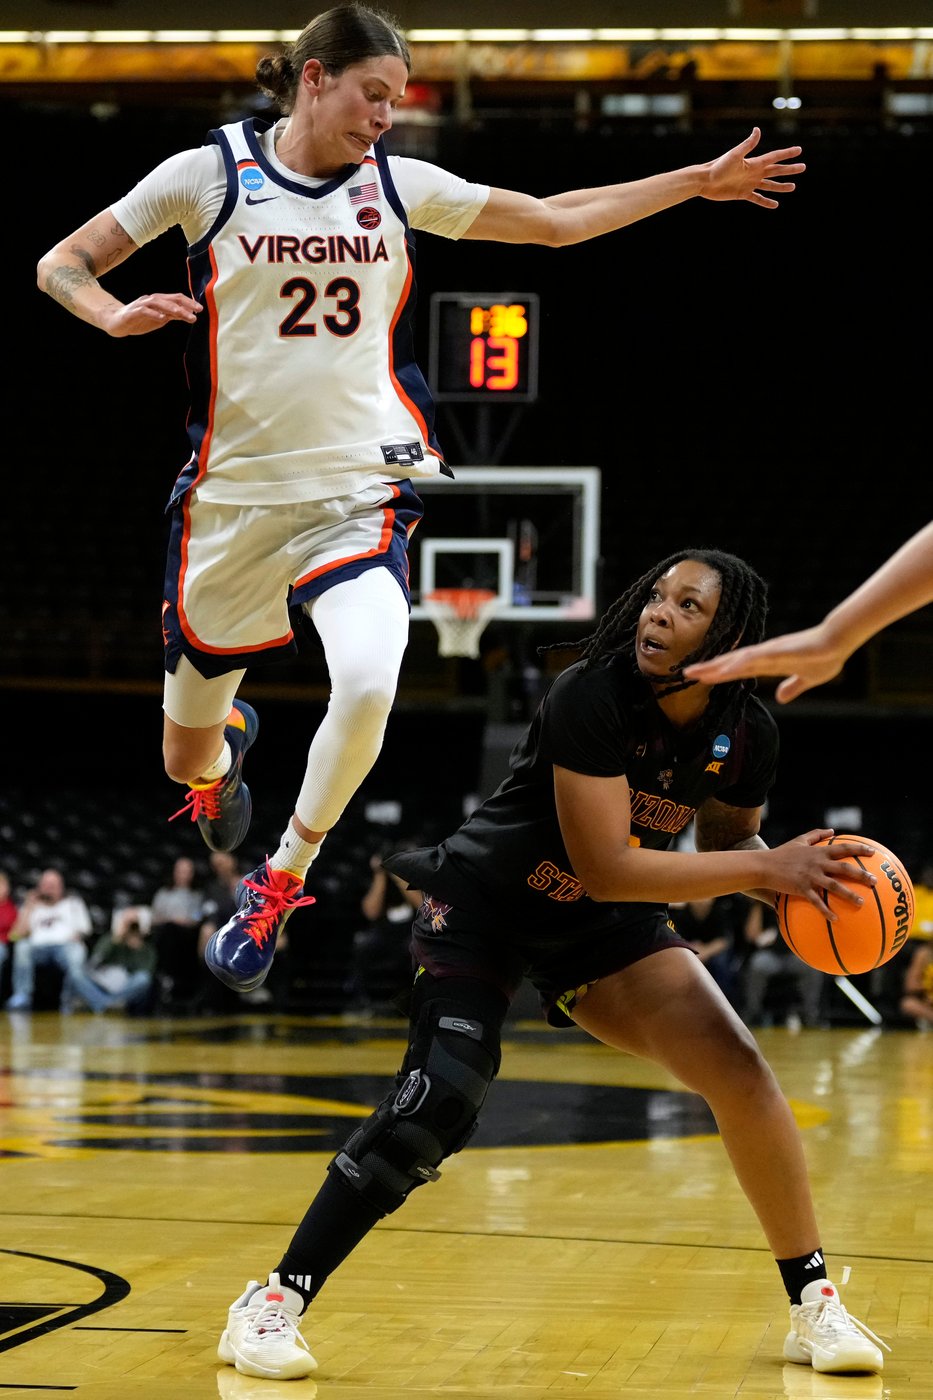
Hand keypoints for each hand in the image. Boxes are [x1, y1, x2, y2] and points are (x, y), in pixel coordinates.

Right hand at [100, 292, 201, 337]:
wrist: (116, 322)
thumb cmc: (138, 320)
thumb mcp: (158, 319)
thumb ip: (171, 316)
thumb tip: (187, 314)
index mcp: (159, 301)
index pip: (176, 299)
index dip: (189, 302)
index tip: (200, 309)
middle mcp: (151, 300)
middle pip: (170, 298)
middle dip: (185, 304)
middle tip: (197, 311)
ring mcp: (142, 305)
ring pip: (159, 303)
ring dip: (172, 308)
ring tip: (183, 314)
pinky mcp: (133, 312)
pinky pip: (145, 311)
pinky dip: (154, 313)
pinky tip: (163, 318)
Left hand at [684, 623, 844, 701]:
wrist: (839, 642)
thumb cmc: (825, 657)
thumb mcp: (807, 679)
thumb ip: (793, 687)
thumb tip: (781, 698)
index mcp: (769, 663)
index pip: (737, 670)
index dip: (719, 674)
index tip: (701, 678)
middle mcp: (764, 655)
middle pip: (731, 663)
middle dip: (709, 669)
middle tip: (686, 673)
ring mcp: (769, 652)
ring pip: (736, 660)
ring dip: (716, 666)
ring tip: (696, 672)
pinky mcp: (778, 650)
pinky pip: (753, 658)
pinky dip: (737, 663)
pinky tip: (723, 668)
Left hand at [702, 127, 804, 208]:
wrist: (705, 181)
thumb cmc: (718, 166)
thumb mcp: (734, 155)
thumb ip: (747, 144)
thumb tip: (757, 130)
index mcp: (754, 163)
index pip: (774, 157)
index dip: (787, 154)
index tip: (799, 150)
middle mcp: (754, 172)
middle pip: (776, 171)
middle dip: (789, 169)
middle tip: (803, 167)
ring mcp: (749, 183)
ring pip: (769, 185)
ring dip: (781, 186)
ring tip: (793, 187)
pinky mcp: (743, 194)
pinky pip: (758, 198)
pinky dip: (766, 202)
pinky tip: (775, 204)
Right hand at [763, 829, 875, 916]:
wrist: (764, 866)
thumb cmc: (781, 853)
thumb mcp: (799, 840)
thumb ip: (816, 834)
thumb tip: (832, 830)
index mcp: (818, 852)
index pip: (843, 848)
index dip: (859, 849)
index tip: (873, 852)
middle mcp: (817, 863)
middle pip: (844, 868)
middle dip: (861, 874)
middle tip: (874, 881)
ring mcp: (810, 877)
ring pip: (834, 886)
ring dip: (849, 894)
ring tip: (862, 902)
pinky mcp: (802, 888)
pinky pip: (817, 901)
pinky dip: (826, 911)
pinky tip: (835, 919)